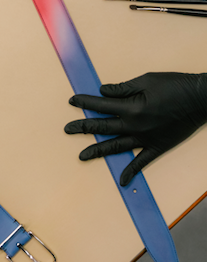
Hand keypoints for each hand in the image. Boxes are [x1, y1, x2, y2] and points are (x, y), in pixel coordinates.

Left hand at [65, 72, 206, 185]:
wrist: (201, 99)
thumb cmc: (174, 86)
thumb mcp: (146, 80)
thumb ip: (122, 88)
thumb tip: (103, 91)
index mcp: (132, 107)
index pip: (101, 105)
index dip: (85, 102)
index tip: (72, 101)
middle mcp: (136, 125)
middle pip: (103, 127)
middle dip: (83, 128)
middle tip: (67, 130)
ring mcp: (146, 138)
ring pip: (116, 146)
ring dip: (98, 151)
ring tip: (82, 156)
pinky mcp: (158, 147)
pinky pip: (142, 162)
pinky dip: (131, 172)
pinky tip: (122, 181)